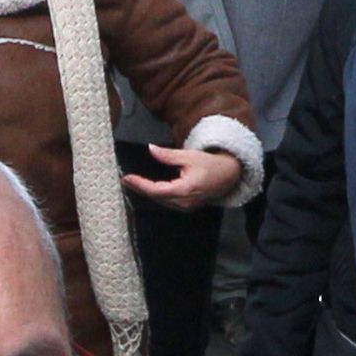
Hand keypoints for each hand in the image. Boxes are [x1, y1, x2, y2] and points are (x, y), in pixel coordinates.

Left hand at [124, 143, 244, 210]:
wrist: (229, 175)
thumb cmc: (210, 164)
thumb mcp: (188, 156)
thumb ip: (167, 155)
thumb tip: (150, 148)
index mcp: (184, 189)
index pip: (155, 190)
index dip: (140, 184)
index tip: (127, 178)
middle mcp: (183, 202)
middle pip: (156, 197)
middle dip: (140, 188)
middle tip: (126, 179)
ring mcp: (186, 207)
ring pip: (161, 201)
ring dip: (147, 193)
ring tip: (134, 183)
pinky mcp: (187, 207)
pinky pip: (168, 202)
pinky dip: (157, 195)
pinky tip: (149, 188)